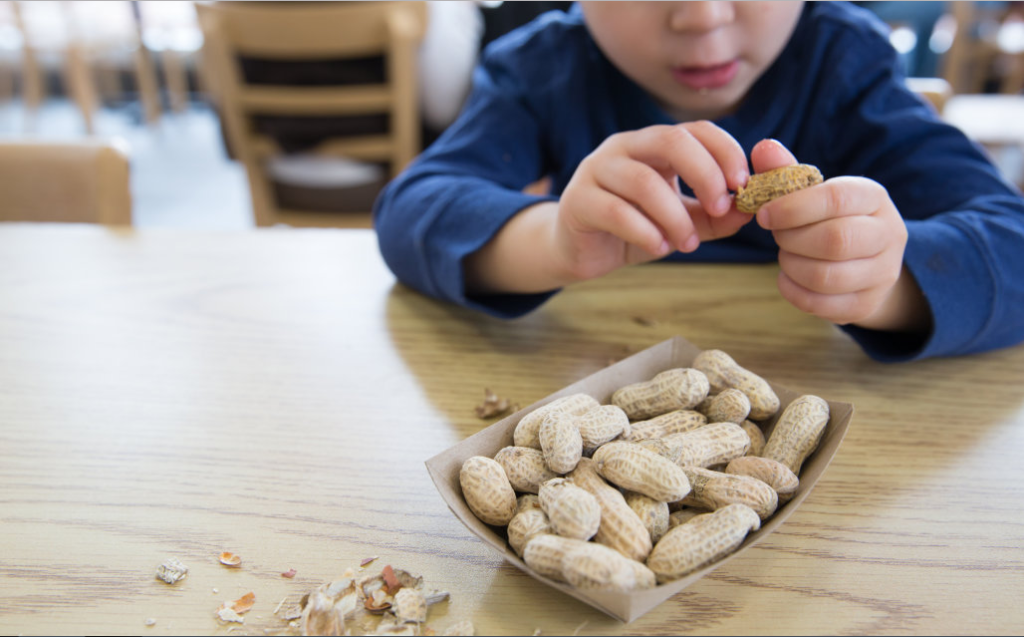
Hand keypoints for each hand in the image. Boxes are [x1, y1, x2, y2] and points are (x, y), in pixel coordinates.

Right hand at [552, 122, 753, 282]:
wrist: (580, 250)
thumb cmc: (634, 228)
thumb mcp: (681, 220)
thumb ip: (713, 216)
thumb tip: (749, 210)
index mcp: (652, 144)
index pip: (695, 130)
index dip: (724, 151)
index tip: (743, 185)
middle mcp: (623, 147)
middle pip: (671, 141)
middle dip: (705, 173)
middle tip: (721, 208)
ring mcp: (597, 170)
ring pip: (645, 182)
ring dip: (675, 216)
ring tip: (687, 244)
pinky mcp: (578, 200)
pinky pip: (617, 212)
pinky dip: (646, 232)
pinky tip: (659, 248)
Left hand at [751, 139, 925, 330]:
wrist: (865, 261)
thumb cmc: (830, 218)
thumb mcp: (814, 192)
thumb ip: (787, 172)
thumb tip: (762, 147)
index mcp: (873, 197)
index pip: (836, 199)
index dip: (793, 208)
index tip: (764, 214)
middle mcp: (888, 234)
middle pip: (834, 240)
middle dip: (791, 238)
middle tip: (777, 235)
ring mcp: (882, 273)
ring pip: (827, 276)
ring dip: (791, 265)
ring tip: (786, 254)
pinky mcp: (866, 304)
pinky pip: (822, 305)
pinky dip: (793, 291)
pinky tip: (788, 277)